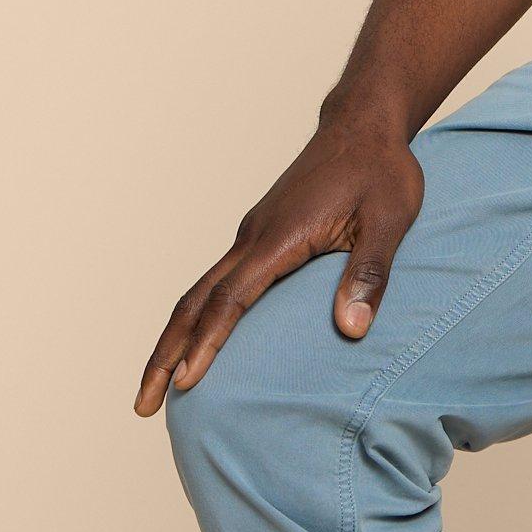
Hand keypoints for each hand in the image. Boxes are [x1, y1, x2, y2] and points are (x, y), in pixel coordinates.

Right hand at [134, 114, 425, 414]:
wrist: (363, 126)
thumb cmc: (381, 171)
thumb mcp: (391, 219)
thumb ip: (370, 273)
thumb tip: (351, 330)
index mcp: (279, 238)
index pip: (231, 299)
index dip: (208, 345)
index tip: (185, 384)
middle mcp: (253, 239)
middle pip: (194, 303)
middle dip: (165, 355)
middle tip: (141, 405)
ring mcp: (252, 237)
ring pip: (199, 294)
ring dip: (174, 339)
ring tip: (157, 385)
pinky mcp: (259, 237)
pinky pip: (217, 284)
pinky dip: (198, 318)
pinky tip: (199, 343)